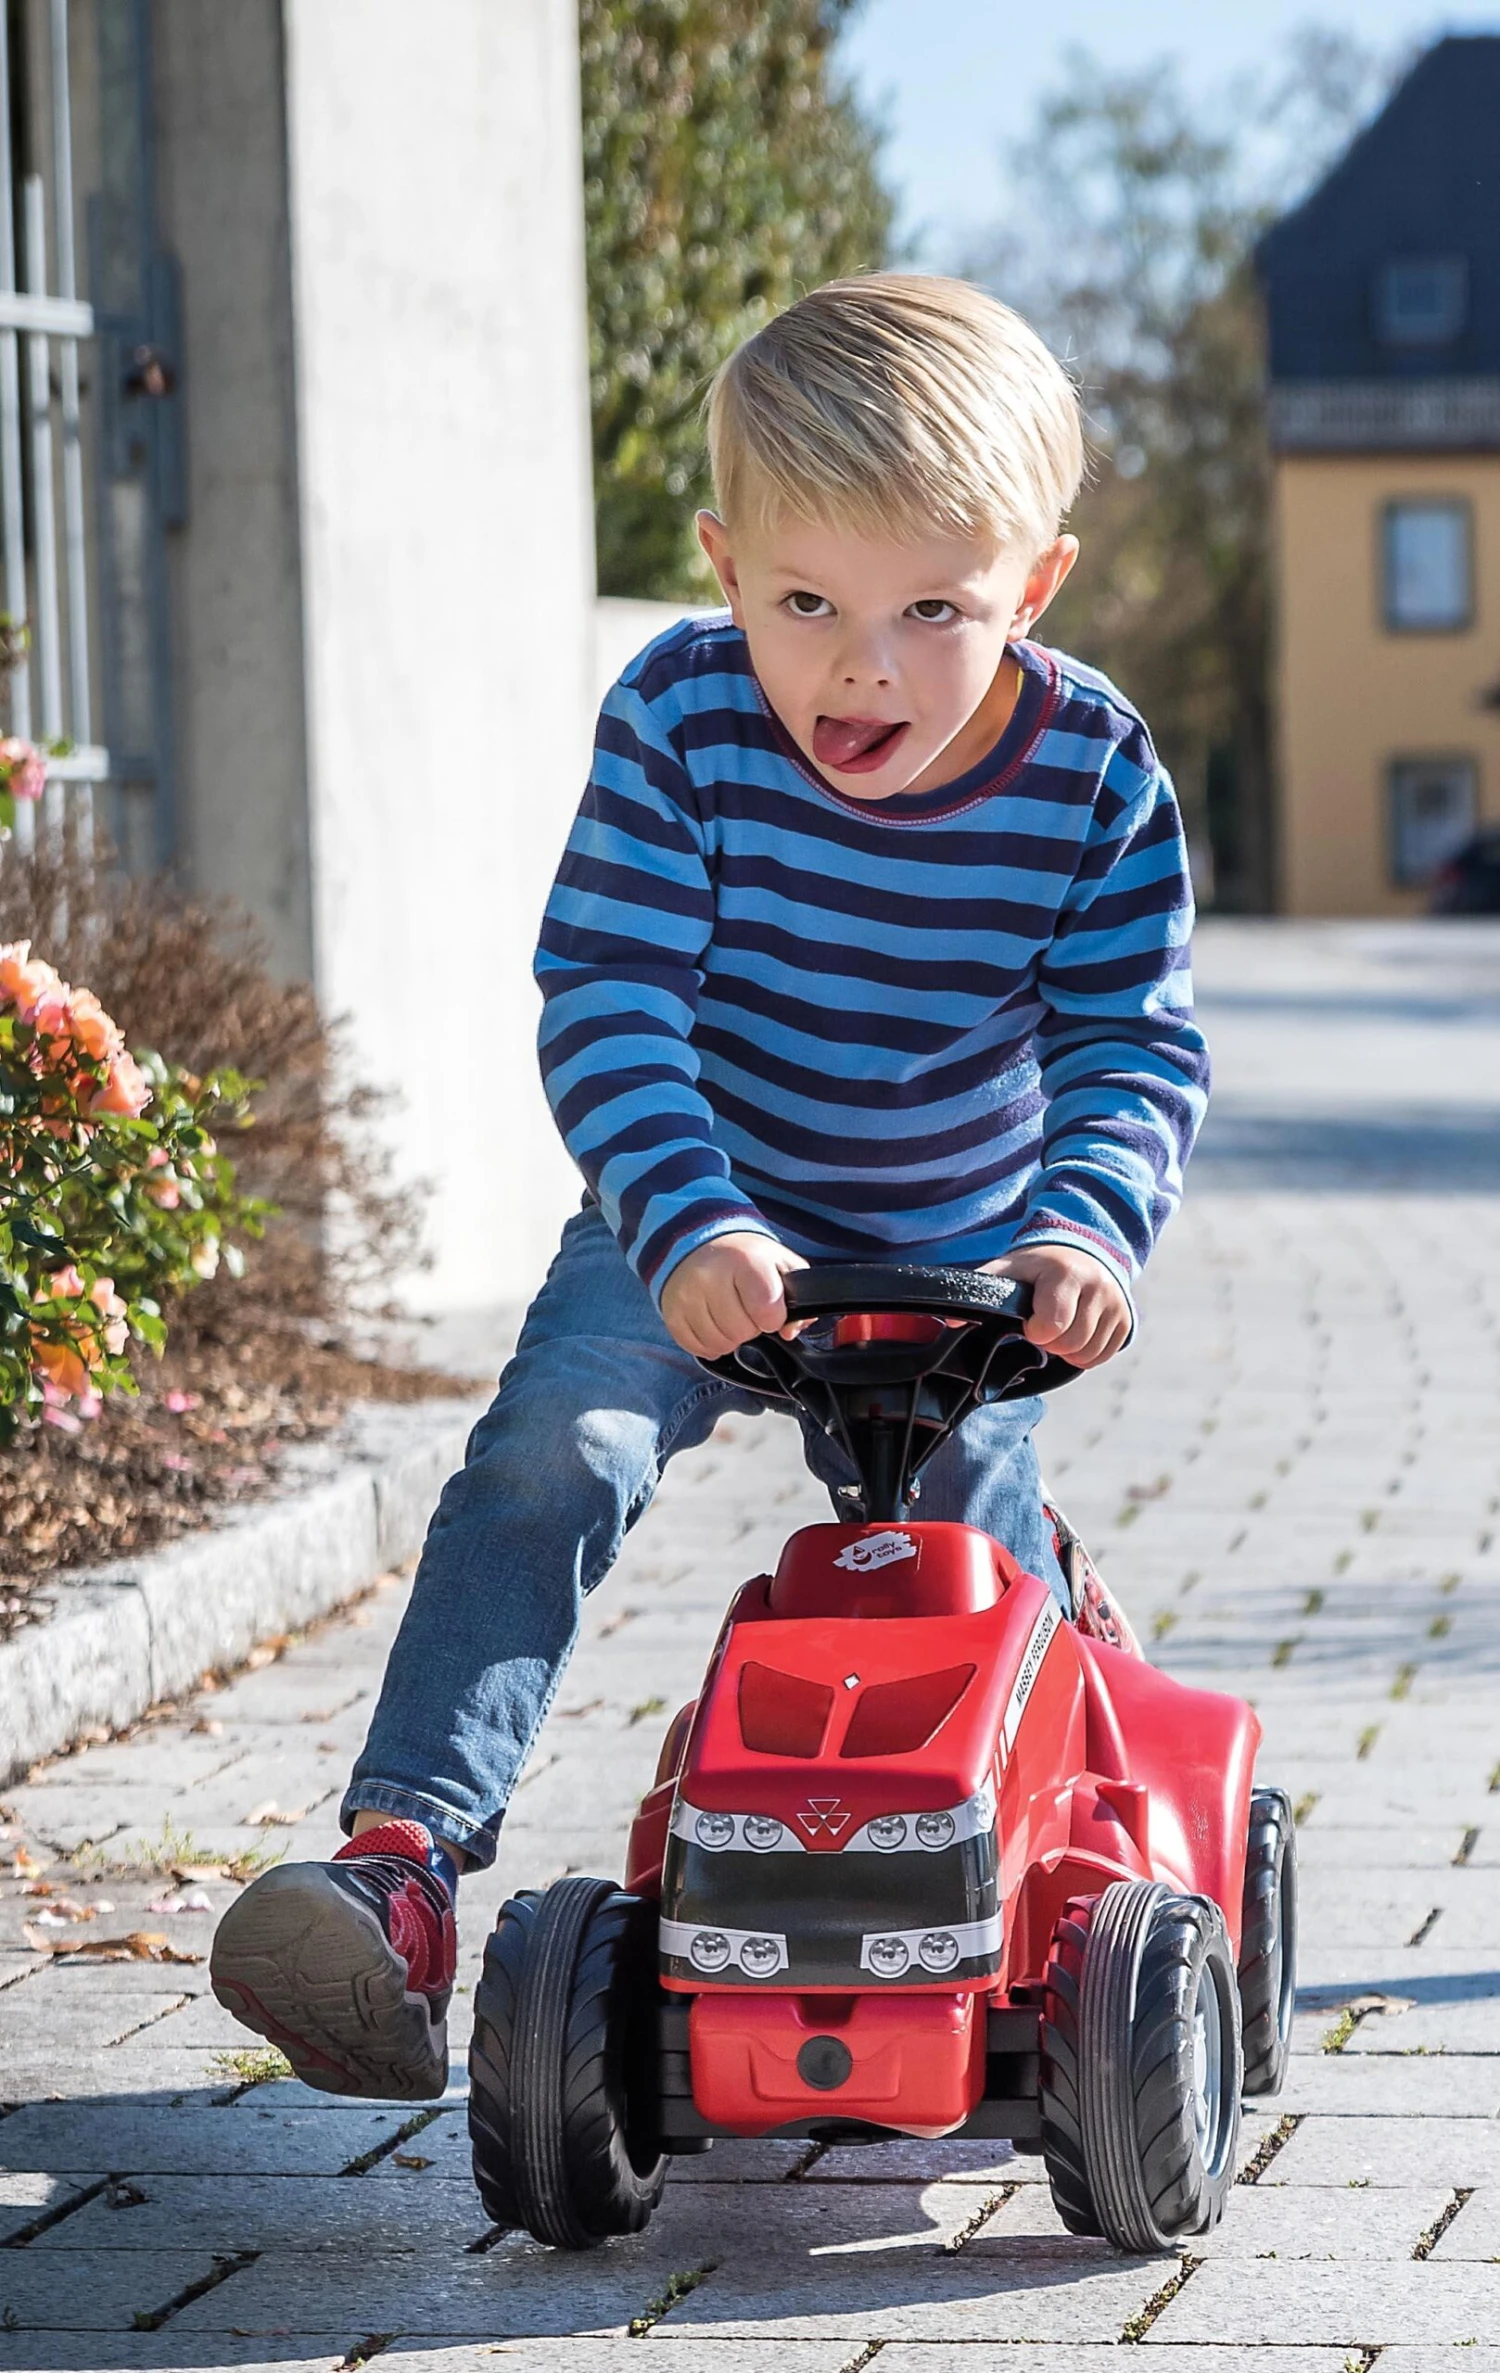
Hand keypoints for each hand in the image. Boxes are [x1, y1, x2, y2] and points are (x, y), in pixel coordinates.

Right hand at [660, 1232, 807, 1359]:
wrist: (699, 1242)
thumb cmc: (744, 1257)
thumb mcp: (779, 1263)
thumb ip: (798, 1295)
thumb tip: (791, 1330)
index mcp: (744, 1260)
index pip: (767, 1310)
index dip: (773, 1317)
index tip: (770, 1309)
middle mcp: (711, 1276)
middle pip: (742, 1331)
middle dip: (751, 1327)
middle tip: (747, 1310)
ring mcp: (688, 1295)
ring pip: (719, 1343)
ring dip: (730, 1337)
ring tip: (730, 1315)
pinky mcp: (672, 1312)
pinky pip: (696, 1348)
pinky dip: (709, 1343)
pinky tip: (713, 1324)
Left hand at [984, 1243, 1131, 1369]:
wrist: (1079, 1252)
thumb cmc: (1037, 1267)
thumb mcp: (1009, 1270)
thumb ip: (980, 1290)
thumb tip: (949, 1323)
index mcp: (1065, 1274)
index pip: (1053, 1324)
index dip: (1036, 1331)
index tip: (1029, 1322)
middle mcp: (1097, 1286)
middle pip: (1070, 1343)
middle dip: (1051, 1343)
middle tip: (1043, 1326)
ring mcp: (1116, 1303)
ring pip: (1087, 1353)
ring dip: (1067, 1350)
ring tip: (1058, 1328)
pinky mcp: (1126, 1319)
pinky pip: (1103, 1355)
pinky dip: (1085, 1353)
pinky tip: (1075, 1332)